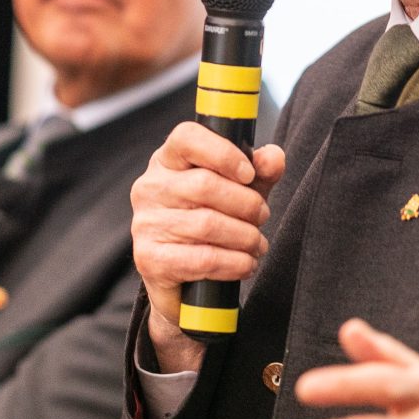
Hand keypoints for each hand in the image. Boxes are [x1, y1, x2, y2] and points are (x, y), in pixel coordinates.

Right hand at [131, 122, 284, 375]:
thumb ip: (259, 172)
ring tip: (257, 244)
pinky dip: (233, 263)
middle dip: (246, 203)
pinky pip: (201, 259)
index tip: (249, 173)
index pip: (187, 138)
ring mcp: (145, 223)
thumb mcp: (241, 191)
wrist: (185, 280)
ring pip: (207, 224)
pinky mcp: (149, 259)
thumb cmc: (212, 221)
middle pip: (204, 184)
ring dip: (245, 237)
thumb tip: (273, 157)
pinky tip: (246, 264)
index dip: (223, 153)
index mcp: (168, 160)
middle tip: (262, 216)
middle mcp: (150, 187)